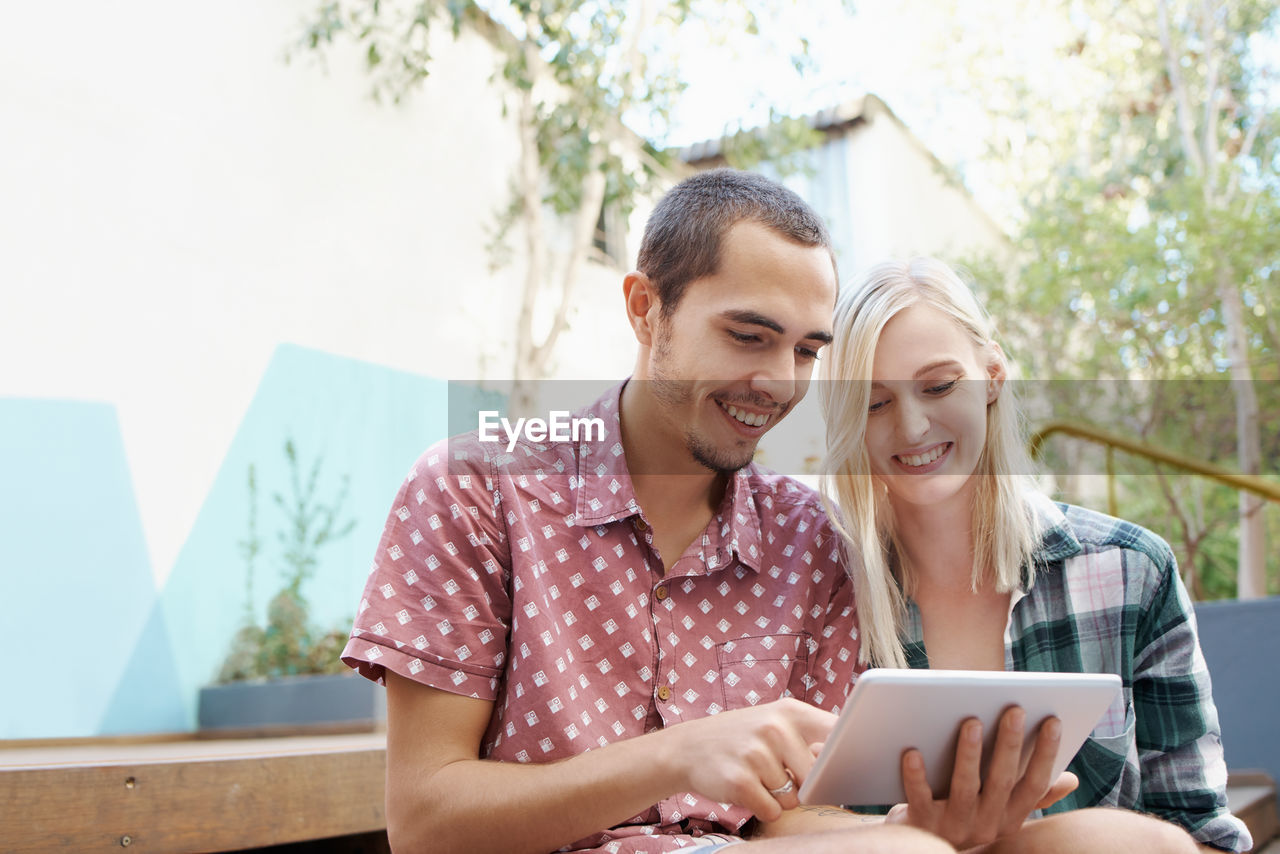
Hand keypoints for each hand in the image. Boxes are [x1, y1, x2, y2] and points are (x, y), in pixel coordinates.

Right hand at [662, 698, 836, 821]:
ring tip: (756, 776)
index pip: (838, 734)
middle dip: (803, 785)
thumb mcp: (776, 723)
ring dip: (778, 797)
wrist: (688, 747)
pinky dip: (762, 808)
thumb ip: (811, 739)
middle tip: (779, 771)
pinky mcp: (739, 781)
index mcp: (790, 711)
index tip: (849, 766)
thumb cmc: (743, 738)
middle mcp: (774, 728)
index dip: (847, 755)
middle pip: (817, 777)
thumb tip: (845, 767)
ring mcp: (756, 754)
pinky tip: (746, 789)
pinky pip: (772, 811)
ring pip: (793, 798)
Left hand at [885, 707, 1078, 848]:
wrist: (921, 847)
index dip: (1047, 755)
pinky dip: (917, 775)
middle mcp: (987, 825)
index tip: (1053, 721)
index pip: (1035, 785)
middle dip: (1010, 745)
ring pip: (965, 788)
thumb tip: (1070, 780)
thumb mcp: (1002, 810)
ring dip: (969, 754)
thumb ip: (1034, 795)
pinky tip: (912, 751)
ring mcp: (955, 826)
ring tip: (971, 721)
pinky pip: (920, 798)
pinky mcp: (923, 824)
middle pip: (1002, 782)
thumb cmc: (966, 814)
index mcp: (1010, 817)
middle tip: (1014, 709)